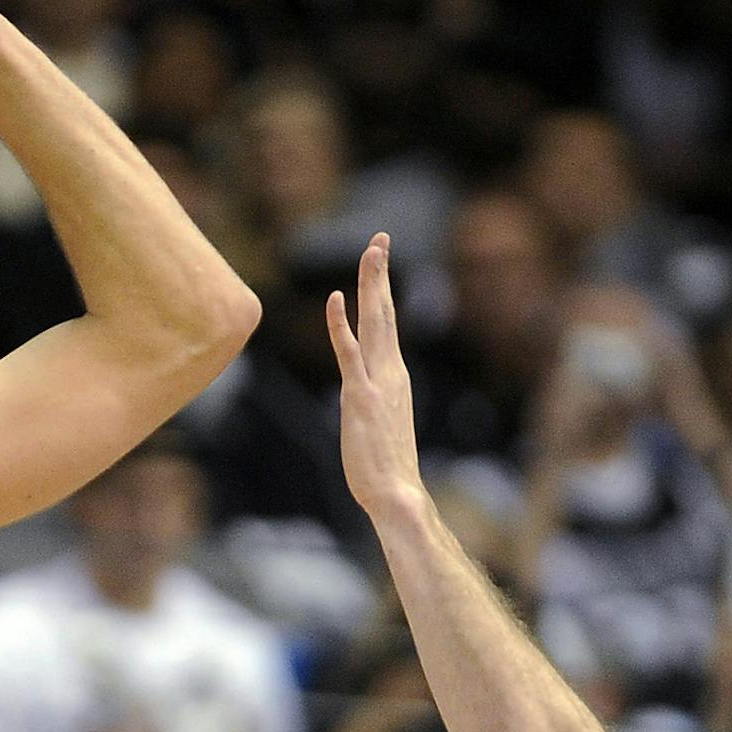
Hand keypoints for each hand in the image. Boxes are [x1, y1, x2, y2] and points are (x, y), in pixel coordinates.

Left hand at [328, 233, 423, 519]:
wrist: (395, 494)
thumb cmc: (388, 470)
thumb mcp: (381, 428)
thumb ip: (376, 409)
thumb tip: (370, 407)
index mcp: (395, 377)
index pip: (388, 324)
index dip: (382, 290)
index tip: (380, 260)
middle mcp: (391, 372)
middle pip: (385, 312)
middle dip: (381, 273)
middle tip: (380, 237)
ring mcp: (377, 382)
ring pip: (375, 322)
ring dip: (372, 284)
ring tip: (372, 250)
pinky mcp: (359, 397)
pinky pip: (349, 352)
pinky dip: (342, 324)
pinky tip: (336, 298)